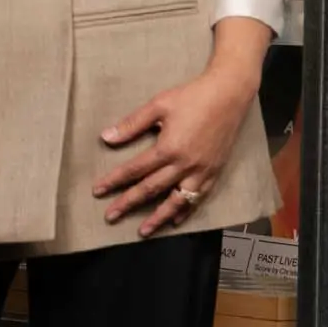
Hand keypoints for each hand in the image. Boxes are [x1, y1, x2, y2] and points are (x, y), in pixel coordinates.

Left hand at [94, 21, 270, 235]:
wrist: (229, 94)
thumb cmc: (192, 96)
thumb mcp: (158, 105)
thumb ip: (132, 124)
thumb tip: (106, 138)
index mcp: (168, 148)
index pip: (135, 170)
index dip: (114, 181)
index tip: (98, 191)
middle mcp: (184, 165)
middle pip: (151, 189)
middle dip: (128, 204)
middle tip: (110, 216)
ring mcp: (201, 171)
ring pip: (176, 201)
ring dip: (157, 217)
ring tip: (142, 231)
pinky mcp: (214, 172)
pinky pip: (198, 198)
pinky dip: (185, 211)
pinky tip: (175, 220)